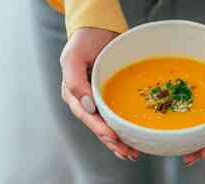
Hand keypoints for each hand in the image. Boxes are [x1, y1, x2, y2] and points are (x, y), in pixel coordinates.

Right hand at [60, 28, 138, 160]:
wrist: (97, 30)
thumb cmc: (83, 41)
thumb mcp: (72, 57)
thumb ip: (74, 81)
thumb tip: (87, 106)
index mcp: (74, 94)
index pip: (87, 117)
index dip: (100, 129)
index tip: (114, 137)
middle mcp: (85, 100)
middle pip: (98, 126)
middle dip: (112, 141)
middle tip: (129, 152)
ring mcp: (98, 99)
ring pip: (107, 124)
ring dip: (119, 140)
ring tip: (132, 153)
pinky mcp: (109, 96)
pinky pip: (115, 115)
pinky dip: (122, 128)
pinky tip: (131, 139)